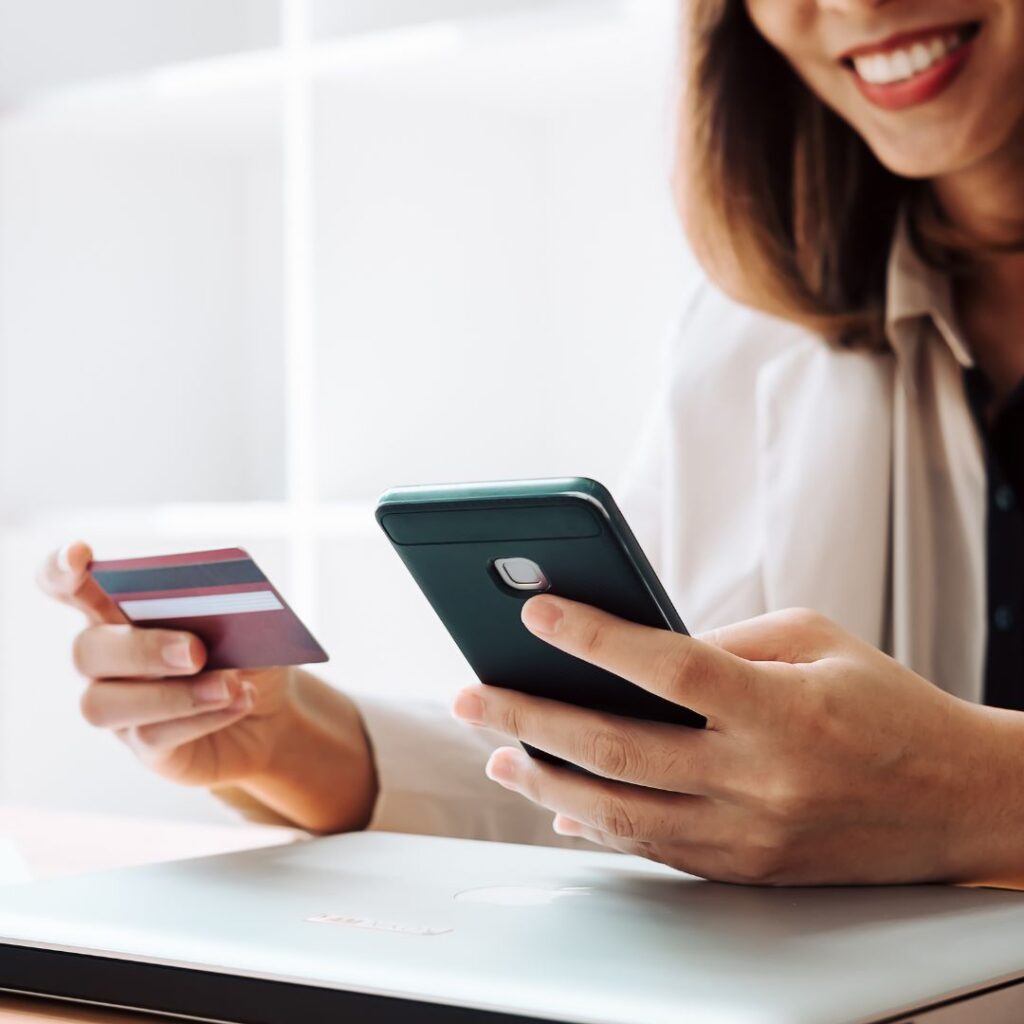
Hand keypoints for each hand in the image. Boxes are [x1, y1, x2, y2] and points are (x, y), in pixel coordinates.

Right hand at [39, 541, 376, 830]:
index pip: (67, 584)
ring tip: (228, 685)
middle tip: (197, 651)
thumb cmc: (247, 651)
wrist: (273, 710)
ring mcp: (120, 706)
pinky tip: (240, 700)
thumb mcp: (244, 619)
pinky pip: (153, 735)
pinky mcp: (145, 746)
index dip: (61, 569)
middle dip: (141, 649)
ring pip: (105, 703)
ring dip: (172, 694)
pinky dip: (202, 716)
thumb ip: (218, 603)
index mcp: (119, 609)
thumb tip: (212, 598)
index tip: (80, 555)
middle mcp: (106, 658)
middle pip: (87, 651)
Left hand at [452, 596, 1023, 885]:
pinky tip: (557, 805)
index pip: (667, 668)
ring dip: (546, 784)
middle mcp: (760, 779)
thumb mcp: (815, 640)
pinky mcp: (747, 870)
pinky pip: (654, 851)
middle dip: (531, 719)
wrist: (960, 798)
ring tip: (497, 753)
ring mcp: (750, 835)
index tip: (536, 611)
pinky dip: (597, 826)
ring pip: (621, 815)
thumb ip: (723, 643)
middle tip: (472, 696)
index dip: (594, 637)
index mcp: (782, 707)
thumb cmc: (888, 704)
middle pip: (619, 749)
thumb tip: (634, 653)